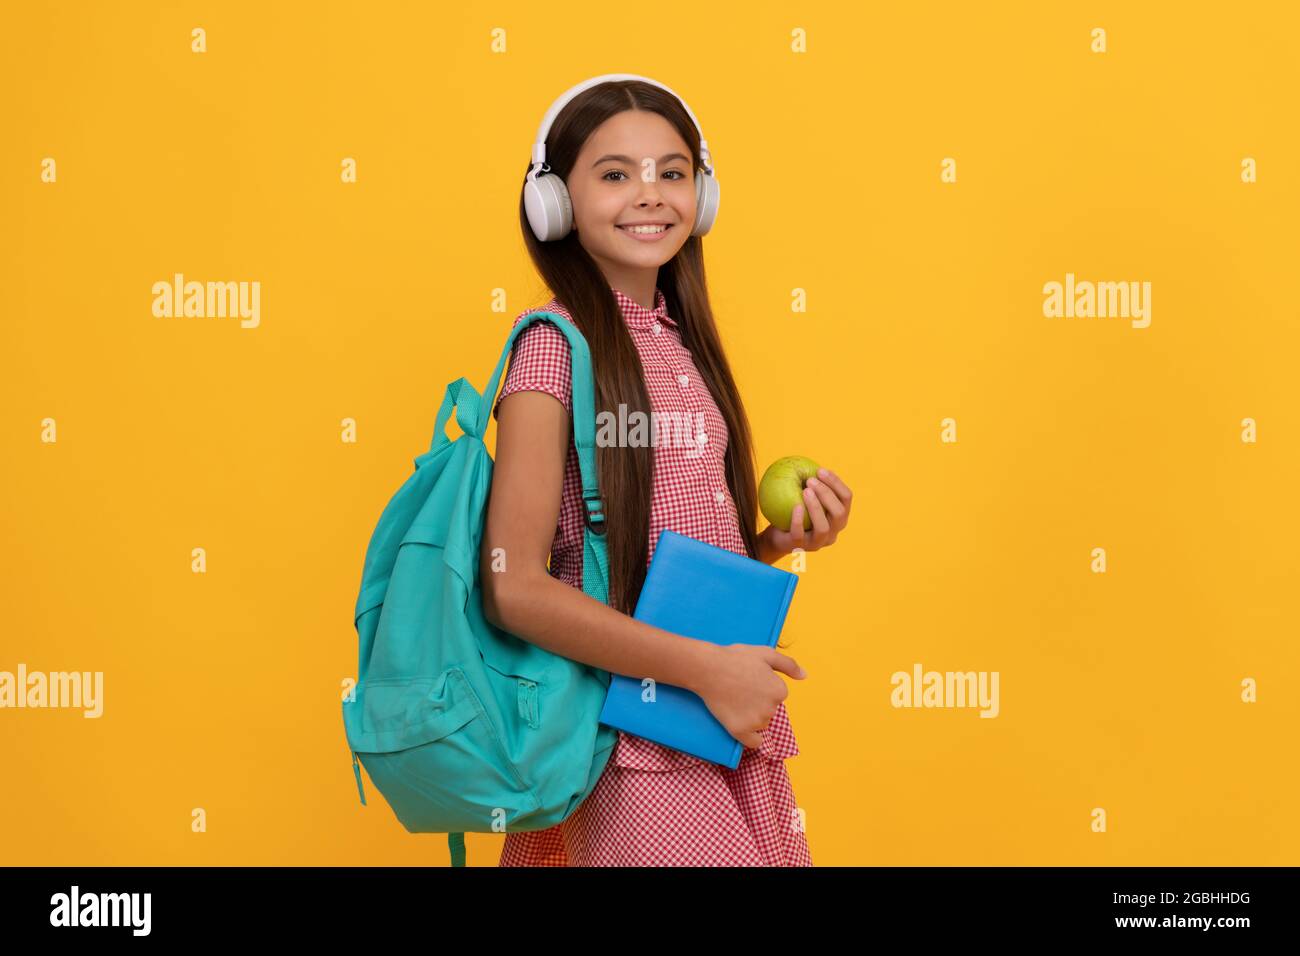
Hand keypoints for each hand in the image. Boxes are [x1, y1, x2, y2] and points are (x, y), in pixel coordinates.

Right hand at [692, 644, 806, 749]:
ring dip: (751, 718)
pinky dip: (749, 737)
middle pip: (769, 711)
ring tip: (734, 701)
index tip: (749, 681)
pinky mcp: (740, 731)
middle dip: (757, 703)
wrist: (708, 668)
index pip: (776, 696)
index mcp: (780, 691)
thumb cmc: (736, 658)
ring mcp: (756, 721)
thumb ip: (789, 665)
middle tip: (739, 690)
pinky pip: (753, 743)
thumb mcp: (765, 653)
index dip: (762, 688)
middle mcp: (772, 708)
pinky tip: (741, 726)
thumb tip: (805, 676)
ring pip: (760, 724)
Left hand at [758, 466, 851, 561]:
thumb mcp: (801, 494)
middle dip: (828, 494)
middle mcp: (833, 532)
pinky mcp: (801, 547)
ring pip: (824, 527)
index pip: (846, 498)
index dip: (837, 483)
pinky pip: (801, 534)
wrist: (776, 535)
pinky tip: (795, 506)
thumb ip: (808, 482)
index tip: (821, 470)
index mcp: (838, 517)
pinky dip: (798, 520)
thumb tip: (805, 459)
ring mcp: (818, 542)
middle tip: (811, 480)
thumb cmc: (792, 510)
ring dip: (816, 507)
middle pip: (839, 513)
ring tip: (805, 490)